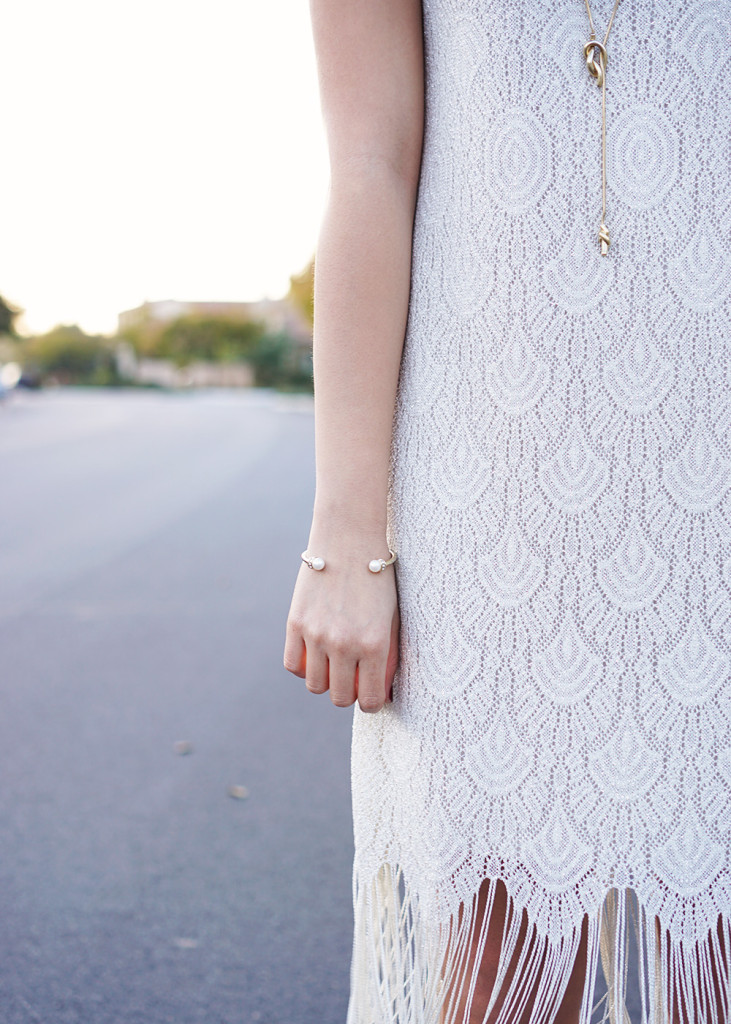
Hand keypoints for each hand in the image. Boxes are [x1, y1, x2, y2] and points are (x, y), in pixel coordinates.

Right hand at [283, 546, 399, 713]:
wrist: (349, 540)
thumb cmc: (377, 579)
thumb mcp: (392, 616)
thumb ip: (387, 654)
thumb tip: (380, 689)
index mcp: (375, 644)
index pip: (369, 700)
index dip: (371, 703)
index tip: (370, 695)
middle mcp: (345, 644)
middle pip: (340, 698)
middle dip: (348, 694)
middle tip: (352, 679)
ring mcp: (317, 635)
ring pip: (315, 686)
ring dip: (325, 681)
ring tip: (333, 664)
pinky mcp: (296, 623)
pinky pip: (293, 665)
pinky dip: (303, 666)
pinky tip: (314, 654)